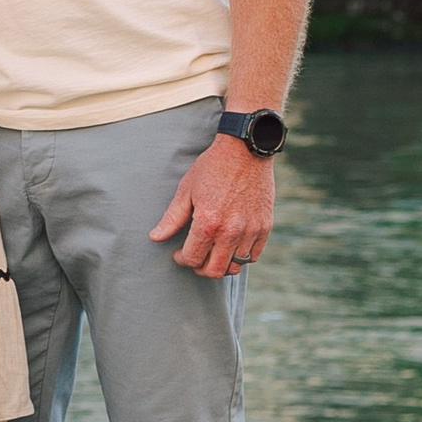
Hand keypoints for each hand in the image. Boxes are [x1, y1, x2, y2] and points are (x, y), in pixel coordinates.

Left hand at [151, 134, 275, 278]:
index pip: (192, 258)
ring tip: (212, 252)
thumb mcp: (186, 189)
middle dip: (200, 268)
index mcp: (208, 223)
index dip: (181, 259)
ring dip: (221, 264)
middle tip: (194, 258)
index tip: (179, 253)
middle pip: (214, 271)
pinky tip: (231, 245)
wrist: (246, 150)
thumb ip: (172, 218)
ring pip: (235, 267)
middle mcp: (231, 232)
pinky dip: (241, 256)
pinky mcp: (265, 227)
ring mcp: (250, 231)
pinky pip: (253, 256)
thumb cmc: (213, 167)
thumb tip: (155, 237)